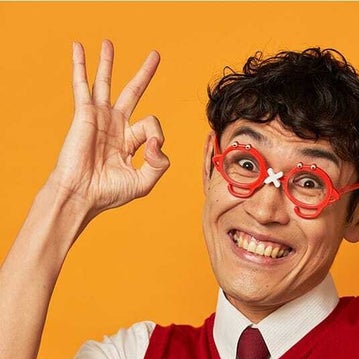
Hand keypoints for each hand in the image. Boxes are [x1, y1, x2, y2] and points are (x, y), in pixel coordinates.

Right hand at [49, 40, 169, 216]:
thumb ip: (159, 163)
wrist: (82, 195)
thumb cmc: (109, 193)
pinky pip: (82, 85)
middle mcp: (116, 126)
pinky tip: (78, 47)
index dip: (156, 135)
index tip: (149, 151)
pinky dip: (80, 66)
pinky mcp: (84, 114)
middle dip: (144, 74)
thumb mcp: (144, 182)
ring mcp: (99, 118)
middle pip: (133, 92)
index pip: (151, 125)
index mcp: (130, 142)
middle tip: (155, 55)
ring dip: (108, 62)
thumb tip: (156, 141)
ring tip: (109, 43)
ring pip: (106, 83)